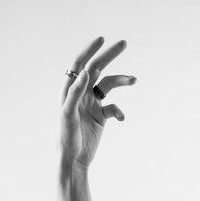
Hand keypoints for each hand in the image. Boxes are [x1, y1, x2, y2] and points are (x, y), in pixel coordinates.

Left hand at [59, 36, 136, 170]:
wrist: (74, 160)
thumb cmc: (66, 138)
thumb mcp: (68, 114)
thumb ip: (75, 92)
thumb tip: (85, 71)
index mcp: (70, 90)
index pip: (79, 64)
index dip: (89, 51)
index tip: (101, 39)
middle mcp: (81, 94)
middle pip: (96, 69)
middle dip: (109, 56)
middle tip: (124, 43)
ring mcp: (92, 104)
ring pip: (108, 85)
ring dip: (121, 81)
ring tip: (134, 80)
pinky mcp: (101, 117)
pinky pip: (113, 108)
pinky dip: (119, 110)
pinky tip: (121, 118)